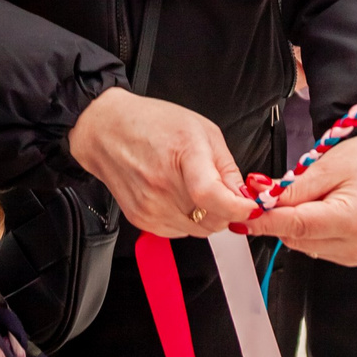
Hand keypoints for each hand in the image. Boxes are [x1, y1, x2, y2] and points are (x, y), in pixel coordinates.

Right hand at [67, 88, 255, 237]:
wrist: (106, 131)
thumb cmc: (151, 124)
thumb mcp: (202, 130)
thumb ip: (227, 167)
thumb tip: (244, 196)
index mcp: (182, 154)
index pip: (212, 196)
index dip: (238, 207)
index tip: (250, 206)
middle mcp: (162, 185)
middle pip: (212, 219)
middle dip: (227, 210)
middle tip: (223, 193)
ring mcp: (150, 206)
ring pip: (199, 231)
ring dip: (207, 216)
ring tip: (194, 189)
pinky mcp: (142, 220)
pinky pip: (180, 233)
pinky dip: (188, 220)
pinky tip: (178, 196)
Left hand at [243, 114, 356, 264]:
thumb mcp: (325, 166)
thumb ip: (290, 189)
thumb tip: (257, 199)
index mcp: (353, 220)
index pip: (295, 225)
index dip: (264, 220)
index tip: (240, 215)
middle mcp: (356, 244)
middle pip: (295, 237)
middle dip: (278, 215)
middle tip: (270, 189)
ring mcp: (355, 253)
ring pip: (300, 243)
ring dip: (292, 221)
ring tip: (308, 193)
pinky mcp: (351, 255)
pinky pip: (312, 245)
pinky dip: (304, 227)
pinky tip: (317, 207)